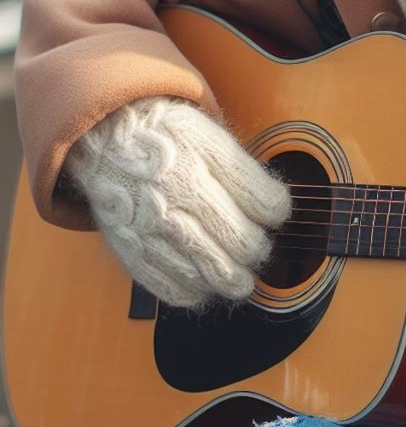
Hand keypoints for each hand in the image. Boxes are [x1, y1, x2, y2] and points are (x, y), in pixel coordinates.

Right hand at [64, 97, 291, 307]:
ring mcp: (152, 230)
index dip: (278, 213)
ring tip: (241, 275)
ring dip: (236, 279)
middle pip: (242, 243)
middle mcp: (176, 199)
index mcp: (201, 164)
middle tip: (260, 248)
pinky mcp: (133, 252)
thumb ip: (243, 169)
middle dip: (260, 250)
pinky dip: (198, 292)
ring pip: (212, 273)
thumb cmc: (168, 138)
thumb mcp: (209, 134)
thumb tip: (274, 207)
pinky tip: (206, 283)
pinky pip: (174, 288)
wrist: (106, 141)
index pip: (262, 203)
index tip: (276, 214)